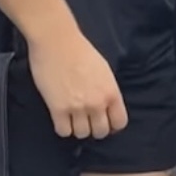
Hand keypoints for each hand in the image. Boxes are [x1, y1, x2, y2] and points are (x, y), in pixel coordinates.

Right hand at [27, 25, 127, 140]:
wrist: (56, 40)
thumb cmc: (79, 49)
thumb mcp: (104, 70)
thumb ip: (107, 90)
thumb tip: (106, 107)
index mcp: (111, 92)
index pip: (119, 123)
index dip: (112, 125)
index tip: (104, 121)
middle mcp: (97, 103)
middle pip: (100, 132)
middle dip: (94, 127)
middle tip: (86, 120)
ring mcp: (77, 107)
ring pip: (81, 134)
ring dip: (77, 128)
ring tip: (72, 117)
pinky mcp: (58, 109)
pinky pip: (63, 131)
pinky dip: (62, 127)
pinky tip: (60, 117)